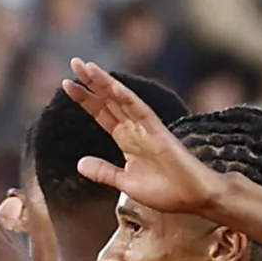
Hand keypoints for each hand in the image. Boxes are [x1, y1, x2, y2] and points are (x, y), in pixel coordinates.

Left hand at [61, 58, 225, 216]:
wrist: (194, 199)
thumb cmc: (167, 192)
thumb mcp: (126, 183)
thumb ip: (104, 172)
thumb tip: (79, 163)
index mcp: (126, 139)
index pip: (102, 113)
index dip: (85, 99)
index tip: (66, 84)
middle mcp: (134, 128)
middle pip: (108, 101)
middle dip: (91, 82)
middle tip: (73, 62)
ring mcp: (146, 128)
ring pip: (121, 99)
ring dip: (104, 83)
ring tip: (86, 66)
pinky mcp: (158, 131)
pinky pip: (139, 110)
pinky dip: (125, 97)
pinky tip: (111, 85)